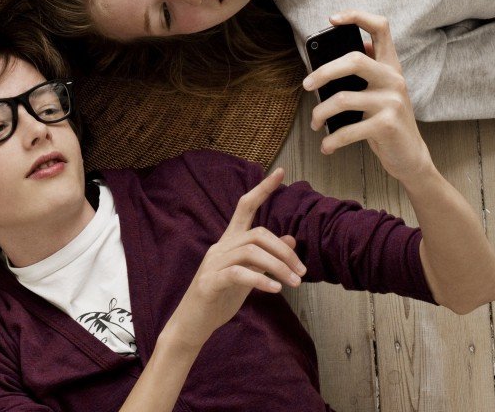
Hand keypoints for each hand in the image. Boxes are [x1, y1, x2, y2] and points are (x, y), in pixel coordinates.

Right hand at [174, 168, 305, 343]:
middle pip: (256, 233)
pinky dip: (260, 280)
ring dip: (278, 267)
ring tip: (295, 283)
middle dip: (284, 251)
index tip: (281, 172)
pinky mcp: (210, 283)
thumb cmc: (221, 297)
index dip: (262, 189)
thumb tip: (290, 238)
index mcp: (229, 242)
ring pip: (250, 252)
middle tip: (302, 272)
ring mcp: (213, 264)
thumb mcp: (248, 274)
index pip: (245, 207)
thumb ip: (266, 256)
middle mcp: (220, 247)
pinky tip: (275, 289)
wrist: (193, 322)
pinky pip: (239, 274)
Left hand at [305, 11, 434, 184]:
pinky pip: (348, 129)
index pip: (380, 27)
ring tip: (315, 123)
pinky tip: (326, 145)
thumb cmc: (384, 120)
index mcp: (390, 65)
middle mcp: (394, 78)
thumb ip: (361, 74)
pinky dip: (332, 139)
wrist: (410, 156)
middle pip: (354, 59)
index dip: (357, 16)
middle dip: (323, 72)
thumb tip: (323, 63)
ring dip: (320, 113)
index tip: (332, 19)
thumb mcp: (377, 92)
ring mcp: (392, 101)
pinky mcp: (388, 124)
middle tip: (306, 85)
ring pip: (342, 98)